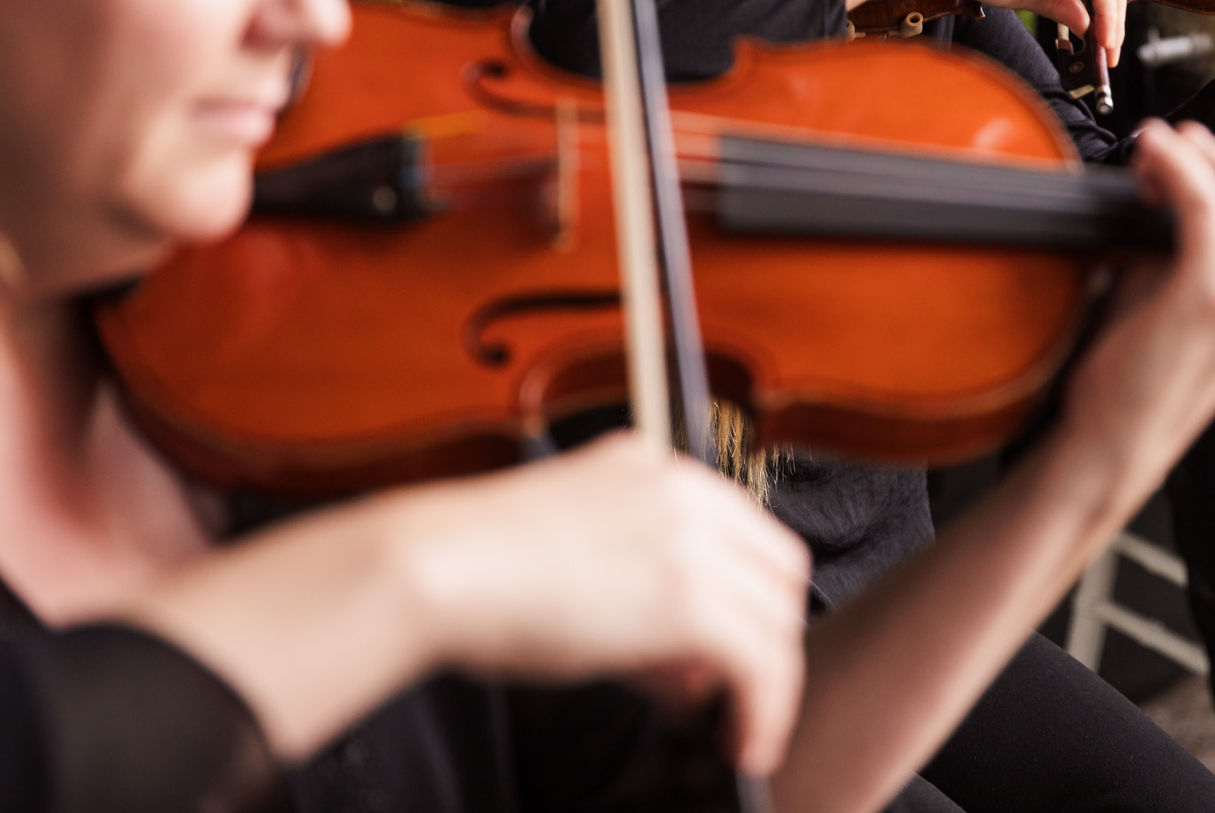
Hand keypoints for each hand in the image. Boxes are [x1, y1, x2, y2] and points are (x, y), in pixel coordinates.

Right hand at [395, 434, 811, 774]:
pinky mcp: (689, 597)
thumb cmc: (477, 572)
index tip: (723, 653)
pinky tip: (742, 746)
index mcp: (653, 468)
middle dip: (763, 636)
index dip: (743, 598)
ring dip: (768, 684)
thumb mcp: (578, 561)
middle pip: (777, 568)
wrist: (436, 566)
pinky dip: (766, 712)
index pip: (742, 531)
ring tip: (734, 731)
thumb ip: (641, 594)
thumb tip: (689, 665)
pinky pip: (764, 663)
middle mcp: (684, 490)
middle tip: (726, 695)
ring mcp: (692, 539)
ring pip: (778, 619)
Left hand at [1057, 125, 1214, 484]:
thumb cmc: (1148, 359)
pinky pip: (1202, 195)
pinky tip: (1148, 157)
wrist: (1119, 436)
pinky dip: (1171, 162)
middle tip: (1169, 164)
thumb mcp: (1195, 278)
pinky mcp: (1214, 293)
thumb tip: (1193, 139)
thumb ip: (1208, 214)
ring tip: (1150, 167)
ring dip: (1193, 153)